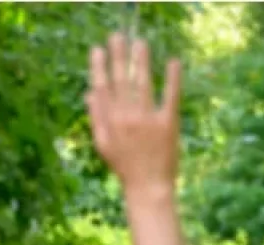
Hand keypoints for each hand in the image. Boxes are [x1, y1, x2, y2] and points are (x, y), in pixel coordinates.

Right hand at [86, 34, 180, 193]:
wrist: (148, 188)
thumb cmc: (124, 168)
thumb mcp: (103, 145)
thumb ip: (96, 118)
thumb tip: (89, 92)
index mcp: (110, 122)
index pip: (102, 87)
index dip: (99, 67)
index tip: (98, 49)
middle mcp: (127, 117)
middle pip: (122, 80)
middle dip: (119, 56)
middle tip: (118, 36)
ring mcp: (148, 119)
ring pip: (143, 83)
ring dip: (141, 61)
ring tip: (140, 43)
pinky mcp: (168, 124)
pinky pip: (170, 96)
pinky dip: (173, 78)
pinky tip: (173, 62)